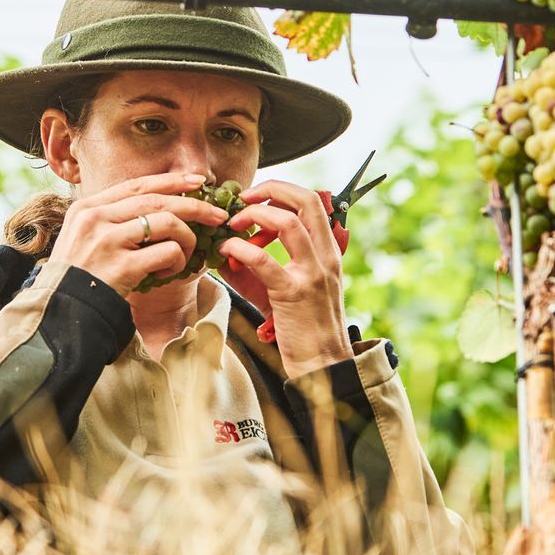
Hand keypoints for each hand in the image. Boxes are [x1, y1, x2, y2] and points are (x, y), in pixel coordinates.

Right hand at [48, 171, 231, 298]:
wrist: (60, 313)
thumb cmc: (77, 278)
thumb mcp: (82, 238)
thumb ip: (110, 220)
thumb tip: (156, 207)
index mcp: (87, 207)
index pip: (136, 185)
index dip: (170, 181)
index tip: (197, 182)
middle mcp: (96, 219)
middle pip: (157, 200)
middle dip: (194, 205)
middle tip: (218, 215)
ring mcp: (107, 241)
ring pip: (167, 223)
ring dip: (187, 238)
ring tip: (186, 255)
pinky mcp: (122, 266)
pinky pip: (167, 253)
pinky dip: (176, 262)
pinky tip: (166, 274)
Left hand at [217, 179, 352, 377]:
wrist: (322, 365)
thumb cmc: (303, 328)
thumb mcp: (287, 289)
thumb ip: (259, 267)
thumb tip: (225, 250)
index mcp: (328, 252)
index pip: (314, 202)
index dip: (283, 190)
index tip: (257, 197)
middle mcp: (326, 257)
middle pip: (307, 201)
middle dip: (272, 190)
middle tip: (245, 198)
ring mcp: (313, 274)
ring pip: (288, 223)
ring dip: (255, 216)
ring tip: (234, 225)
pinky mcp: (294, 294)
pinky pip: (265, 260)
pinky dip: (241, 248)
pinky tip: (227, 252)